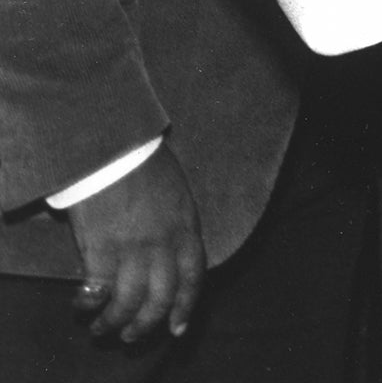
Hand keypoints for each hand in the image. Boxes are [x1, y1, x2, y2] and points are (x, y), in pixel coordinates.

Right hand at [66, 146, 204, 342]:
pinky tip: (84, 305)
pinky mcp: (102, 249)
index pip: (193, 276)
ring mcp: (134, 249)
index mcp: (187, 228)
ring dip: (115, 322)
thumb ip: (177, 224)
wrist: (115, 149)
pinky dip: (90, 304)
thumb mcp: (178, 193)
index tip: (177, 327)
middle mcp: (164, 244)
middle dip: (147, 324)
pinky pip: (99, 290)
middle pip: (161, 297)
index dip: (186, 306)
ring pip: (130, 302)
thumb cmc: (145, 163)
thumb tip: (171, 250)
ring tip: (102, 329)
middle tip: (131, 337)